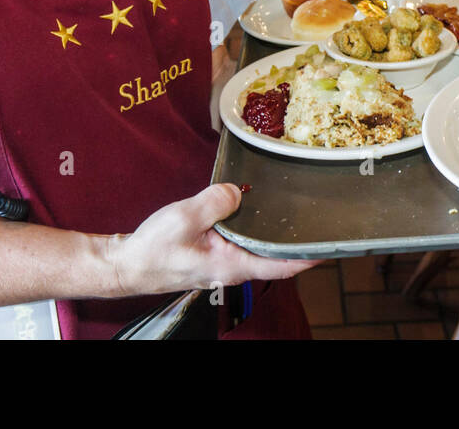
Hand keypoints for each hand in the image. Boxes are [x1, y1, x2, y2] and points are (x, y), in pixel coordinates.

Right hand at [106, 184, 318, 295]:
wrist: (127, 264)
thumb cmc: (153, 250)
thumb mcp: (184, 219)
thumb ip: (214, 202)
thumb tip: (236, 192)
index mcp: (233, 265)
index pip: (283, 266)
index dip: (309, 256)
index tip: (330, 244)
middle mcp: (234, 267)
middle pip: (276, 256)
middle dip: (296, 240)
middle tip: (317, 218)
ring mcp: (224, 262)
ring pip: (259, 248)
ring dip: (274, 233)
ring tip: (293, 211)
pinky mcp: (214, 254)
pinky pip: (241, 241)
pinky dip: (252, 228)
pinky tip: (253, 211)